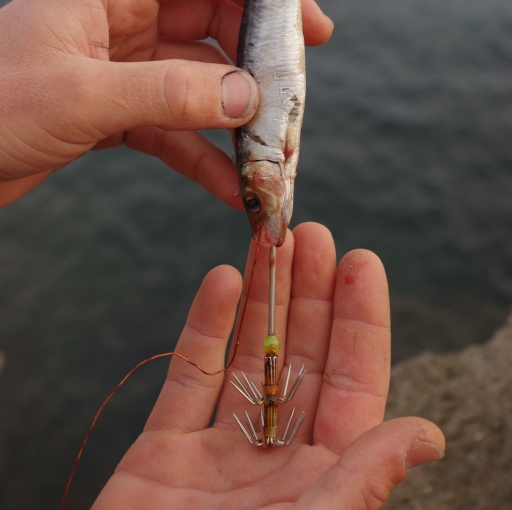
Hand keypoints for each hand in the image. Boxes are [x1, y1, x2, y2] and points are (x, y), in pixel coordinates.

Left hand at [0, 0, 332, 206]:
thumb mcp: (82, 96)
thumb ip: (169, 93)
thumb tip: (250, 98)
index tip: (312, 28)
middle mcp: (123, 20)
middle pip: (213, 25)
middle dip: (258, 64)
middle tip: (294, 106)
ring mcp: (120, 68)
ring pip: (198, 82)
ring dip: (235, 118)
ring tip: (270, 158)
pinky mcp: (112, 113)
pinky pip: (173, 128)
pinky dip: (201, 155)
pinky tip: (228, 189)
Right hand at [91, 223, 443, 509]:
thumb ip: (361, 479)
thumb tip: (426, 433)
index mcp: (323, 478)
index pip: (353, 382)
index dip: (360, 319)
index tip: (362, 260)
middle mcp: (276, 460)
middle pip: (300, 357)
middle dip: (309, 293)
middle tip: (311, 232)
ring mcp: (217, 455)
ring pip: (246, 356)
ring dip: (261, 297)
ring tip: (270, 241)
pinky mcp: (163, 456)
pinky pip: (188, 379)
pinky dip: (203, 327)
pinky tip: (222, 281)